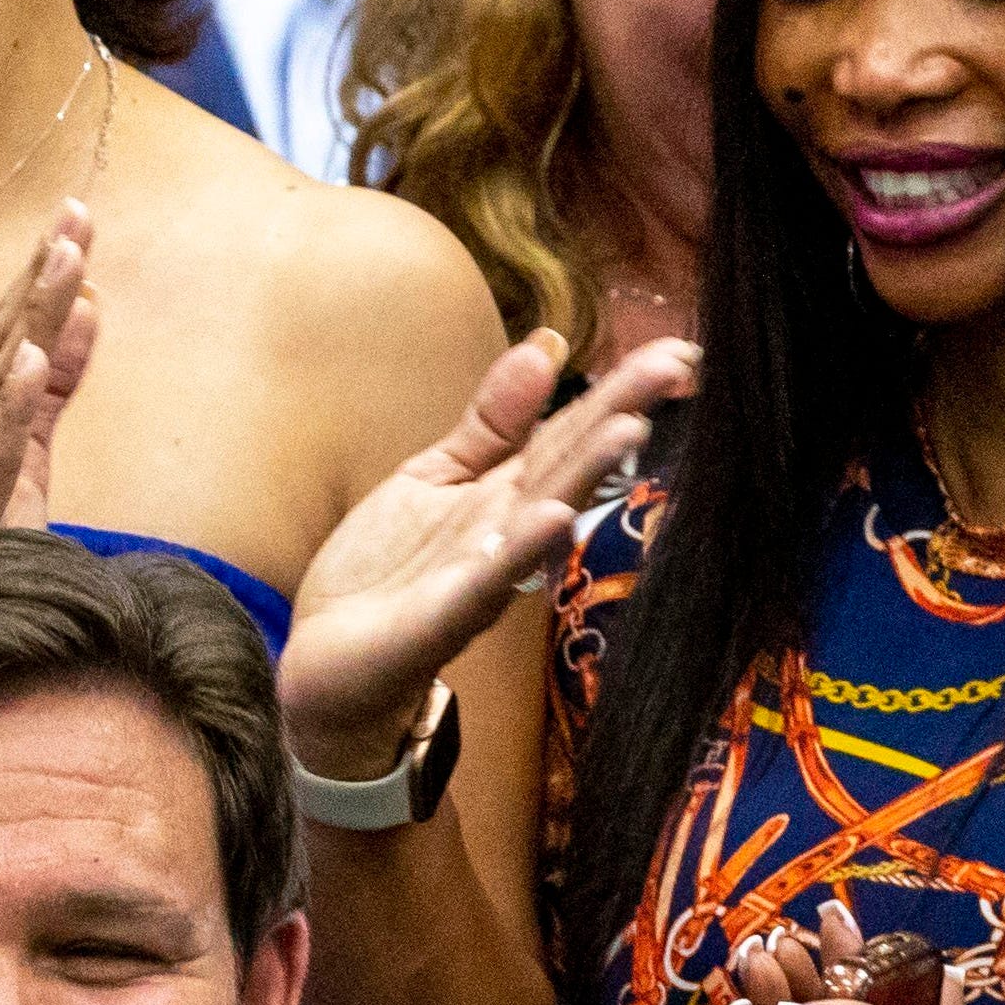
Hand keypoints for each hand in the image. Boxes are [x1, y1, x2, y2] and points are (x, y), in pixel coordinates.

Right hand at [0, 197, 95, 536]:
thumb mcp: (23, 451)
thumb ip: (51, 384)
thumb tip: (88, 307)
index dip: (37, 275)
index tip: (73, 219)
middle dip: (39, 278)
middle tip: (76, 217)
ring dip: (32, 319)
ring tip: (66, 263)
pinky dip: (10, 403)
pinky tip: (28, 359)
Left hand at [276, 328, 692, 774]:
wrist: (327, 657)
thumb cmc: (387, 570)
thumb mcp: (435, 475)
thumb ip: (491, 422)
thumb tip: (544, 347)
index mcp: (506, 493)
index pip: (568, 431)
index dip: (619, 390)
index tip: (677, 349)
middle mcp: (508, 532)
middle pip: (568, 465)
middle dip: (620, 416)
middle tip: (677, 367)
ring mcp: (481, 575)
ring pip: (540, 518)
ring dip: (585, 475)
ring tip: (628, 429)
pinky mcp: (443, 617)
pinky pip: (486, 581)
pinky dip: (519, 550)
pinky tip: (554, 518)